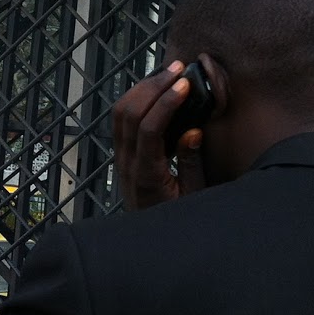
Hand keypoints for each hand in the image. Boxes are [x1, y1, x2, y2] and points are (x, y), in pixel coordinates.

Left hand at [112, 56, 213, 209]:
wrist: (148, 245)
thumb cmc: (175, 222)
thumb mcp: (193, 199)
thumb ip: (191, 164)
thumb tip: (193, 131)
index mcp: (147, 175)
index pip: (149, 128)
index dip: (166, 102)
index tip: (185, 84)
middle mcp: (127, 163)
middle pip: (130, 113)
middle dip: (153, 86)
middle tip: (178, 69)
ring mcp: (120, 158)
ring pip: (120, 113)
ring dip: (142, 89)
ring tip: (167, 73)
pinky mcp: (120, 156)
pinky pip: (120, 121)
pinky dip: (135, 100)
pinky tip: (155, 92)